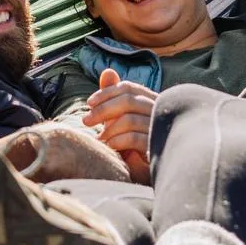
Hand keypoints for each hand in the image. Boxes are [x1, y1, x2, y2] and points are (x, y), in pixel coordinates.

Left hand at [83, 68, 157, 182]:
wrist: (150, 173)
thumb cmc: (135, 144)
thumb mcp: (121, 119)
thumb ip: (114, 98)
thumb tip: (107, 72)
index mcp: (152, 101)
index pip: (129, 88)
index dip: (107, 92)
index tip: (89, 103)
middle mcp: (159, 112)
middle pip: (129, 100)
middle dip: (103, 109)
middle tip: (86, 121)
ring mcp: (159, 129)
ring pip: (130, 119)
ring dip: (109, 129)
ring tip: (99, 139)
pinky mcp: (157, 148)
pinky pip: (134, 138)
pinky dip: (117, 141)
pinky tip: (109, 147)